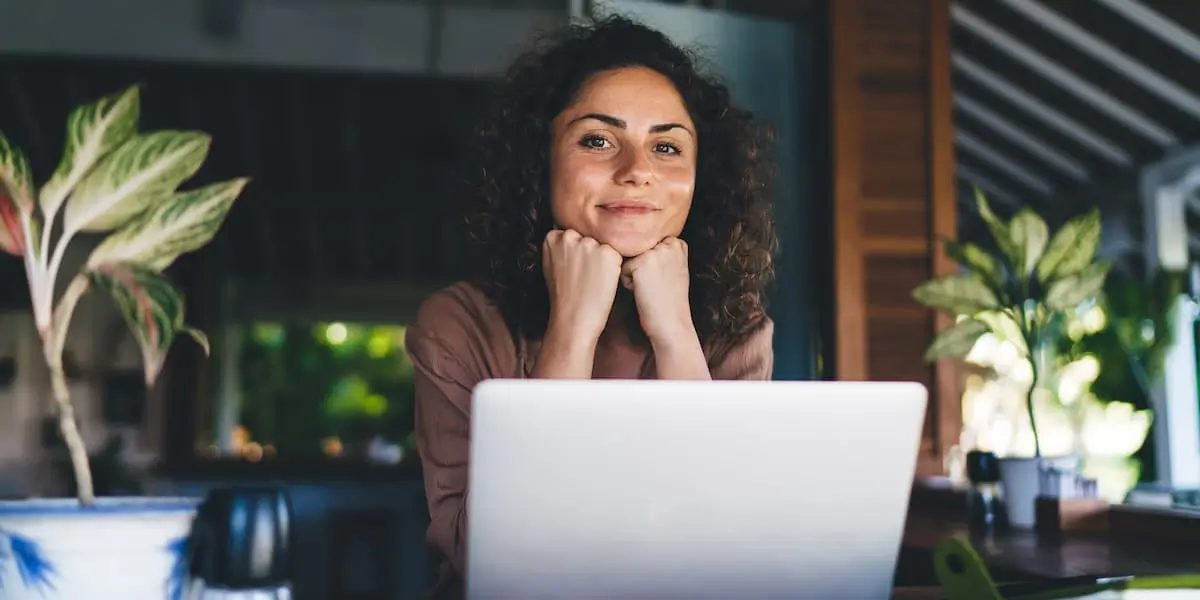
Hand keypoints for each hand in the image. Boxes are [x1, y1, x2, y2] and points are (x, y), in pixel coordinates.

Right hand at [542, 229, 622, 343]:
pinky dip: (614, 269)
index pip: (573, 235)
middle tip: (584, 277)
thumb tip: (575, 237)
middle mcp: (570, 235)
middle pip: (589, 238)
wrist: (572, 320)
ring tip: (592, 281)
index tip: (573, 269)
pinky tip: (602, 283)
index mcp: (552, 237)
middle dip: (590, 254)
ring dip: (603, 261)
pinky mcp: (608, 253)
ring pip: (603, 246)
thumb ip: (561, 248)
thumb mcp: (551, 265)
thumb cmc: (563, 297)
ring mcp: (589, 243)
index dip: (577, 254)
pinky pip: (616, 256)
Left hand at [621, 237, 695, 343]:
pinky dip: (628, 283)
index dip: (650, 265)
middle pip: (638, 250)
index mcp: (678, 242)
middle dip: (641, 267)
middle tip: (656, 286)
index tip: (662, 280)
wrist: (671, 323)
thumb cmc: (670, 301)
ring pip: (629, 259)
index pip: (648, 246)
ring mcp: (655, 251)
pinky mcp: (641, 262)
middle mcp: (668, 243)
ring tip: (650, 288)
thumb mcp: (676, 269)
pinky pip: (622, 269)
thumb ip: (664, 252)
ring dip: (634, 274)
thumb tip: (641, 243)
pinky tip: (643, 292)